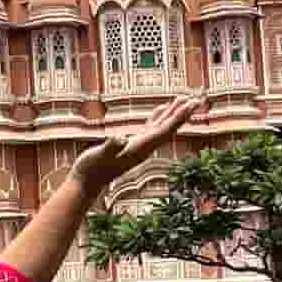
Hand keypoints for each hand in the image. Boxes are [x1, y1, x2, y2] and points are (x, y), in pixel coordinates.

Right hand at [71, 94, 202, 198]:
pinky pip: (151, 128)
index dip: (177, 118)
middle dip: (182, 114)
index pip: (163, 131)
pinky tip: (162, 109)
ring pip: (162, 127)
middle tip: (196, 98)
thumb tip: (118, 138)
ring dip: (173, 113)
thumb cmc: (90, 169)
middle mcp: (144, 148)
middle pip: (168, 129)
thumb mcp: (98, 156)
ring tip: (183, 99)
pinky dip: (158, 117)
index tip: (190, 105)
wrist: (86, 183)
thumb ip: (109, 147)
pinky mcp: (133, 145)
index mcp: (139, 149)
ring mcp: (139, 147)